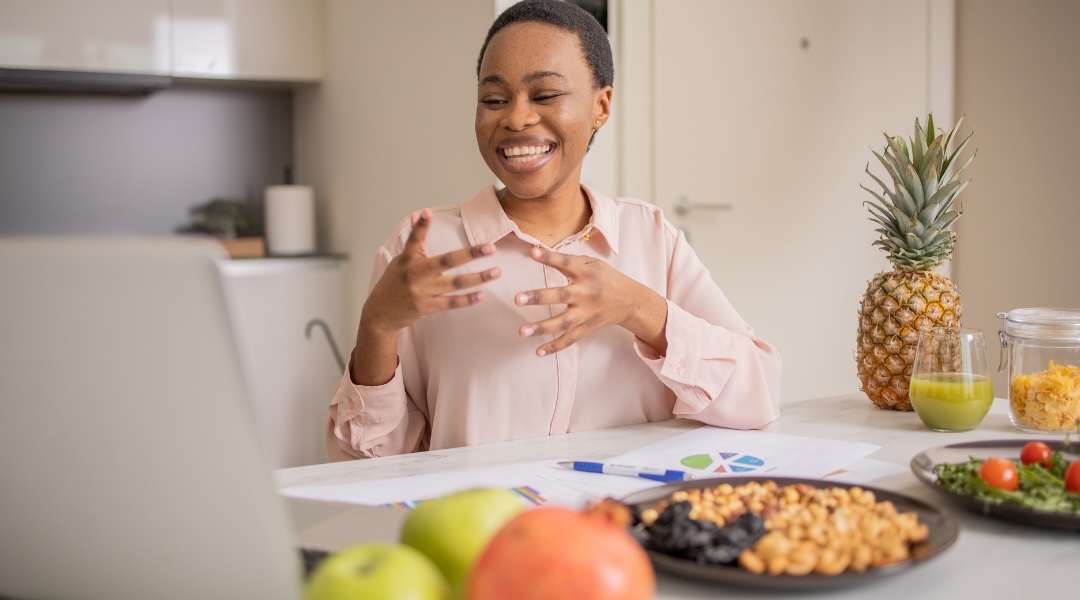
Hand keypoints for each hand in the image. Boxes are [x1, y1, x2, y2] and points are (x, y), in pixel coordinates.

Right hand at [362, 209, 500, 335]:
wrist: (380, 314)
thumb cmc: (394, 283)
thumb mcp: (400, 261)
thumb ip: (414, 241)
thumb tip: (417, 214)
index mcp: (406, 259)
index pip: (414, 239)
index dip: (420, 226)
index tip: (426, 212)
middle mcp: (414, 274)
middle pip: (446, 261)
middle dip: (470, 254)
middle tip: (490, 248)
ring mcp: (421, 292)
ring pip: (455, 283)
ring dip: (478, 278)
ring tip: (496, 272)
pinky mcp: (426, 307)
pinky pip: (451, 302)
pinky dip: (467, 299)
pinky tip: (482, 294)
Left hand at [515, 246, 667, 355]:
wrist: (632, 301)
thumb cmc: (608, 279)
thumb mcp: (594, 263)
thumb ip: (570, 260)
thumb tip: (539, 251)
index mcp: (586, 273)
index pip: (566, 263)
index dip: (550, 258)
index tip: (533, 253)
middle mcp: (586, 293)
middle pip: (560, 296)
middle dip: (538, 297)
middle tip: (517, 299)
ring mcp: (586, 313)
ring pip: (563, 322)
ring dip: (541, 327)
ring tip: (522, 331)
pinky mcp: (587, 328)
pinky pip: (570, 340)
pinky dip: (555, 347)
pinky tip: (538, 351)